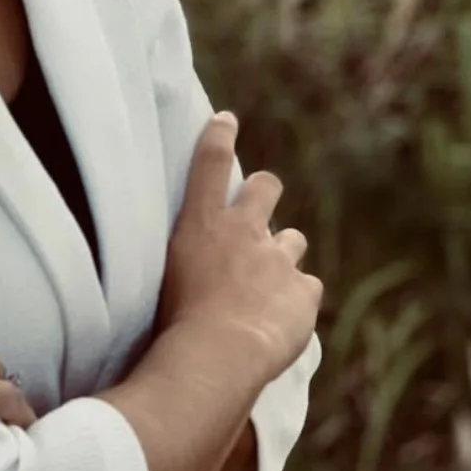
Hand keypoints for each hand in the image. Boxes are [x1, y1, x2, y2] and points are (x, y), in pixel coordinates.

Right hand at [157, 112, 322, 385]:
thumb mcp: (163, 275)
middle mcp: (244, 230)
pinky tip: (281, 317)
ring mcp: (278, 259)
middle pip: (265, 186)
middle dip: (265, 188)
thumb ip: (183, 256)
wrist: (218, 352)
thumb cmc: (175, 320)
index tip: (226, 119)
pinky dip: (296, 298)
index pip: (211, 162)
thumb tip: (184, 259)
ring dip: (283, 253)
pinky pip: (307, 288)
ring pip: (292, 239)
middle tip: (260, 201)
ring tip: (268, 281)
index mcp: (203, 221)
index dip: (219, 134)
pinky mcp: (304, 291)